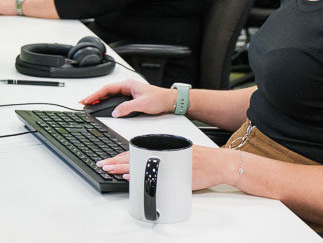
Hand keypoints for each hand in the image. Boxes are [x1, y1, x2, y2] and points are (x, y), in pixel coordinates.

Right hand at [80, 79, 175, 117]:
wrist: (170, 101)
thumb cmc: (159, 99)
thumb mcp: (142, 104)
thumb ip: (127, 108)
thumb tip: (115, 112)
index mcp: (128, 85)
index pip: (107, 89)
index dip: (95, 95)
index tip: (87, 100)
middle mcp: (127, 87)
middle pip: (106, 91)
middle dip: (94, 97)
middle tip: (84, 103)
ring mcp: (129, 93)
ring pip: (110, 95)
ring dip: (100, 100)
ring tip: (90, 105)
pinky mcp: (131, 99)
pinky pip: (115, 100)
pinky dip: (107, 103)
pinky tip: (103, 107)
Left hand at [97, 145, 241, 188]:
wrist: (219, 163)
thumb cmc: (201, 160)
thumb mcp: (178, 153)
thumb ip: (162, 157)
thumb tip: (144, 165)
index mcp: (163, 147)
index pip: (137, 150)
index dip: (122, 156)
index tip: (110, 159)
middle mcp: (163, 152)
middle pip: (135, 156)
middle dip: (116, 161)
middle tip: (103, 164)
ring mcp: (166, 162)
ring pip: (139, 164)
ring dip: (122, 167)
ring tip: (109, 169)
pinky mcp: (171, 173)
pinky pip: (150, 174)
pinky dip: (139, 175)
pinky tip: (129, 176)